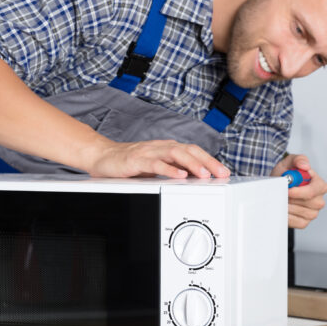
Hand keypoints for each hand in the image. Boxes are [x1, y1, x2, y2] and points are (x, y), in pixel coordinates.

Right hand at [87, 140, 230, 178]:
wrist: (102, 157)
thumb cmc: (129, 163)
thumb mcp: (155, 168)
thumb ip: (172, 170)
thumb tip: (193, 178)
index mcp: (167, 149)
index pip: (194, 151)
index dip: (211, 160)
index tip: (224, 172)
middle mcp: (160, 147)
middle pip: (189, 150)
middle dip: (208, 162)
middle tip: (221, 173)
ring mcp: (148, 152)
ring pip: (175, 153)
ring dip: (192, 164)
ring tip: (204, 174)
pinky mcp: (136, 160)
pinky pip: (154, 163)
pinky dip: (168, 169)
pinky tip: (178, 175)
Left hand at [271, 154, 326, 228]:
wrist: (276, 187)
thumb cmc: (285, 175)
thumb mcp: (289, 162)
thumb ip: (298, 160)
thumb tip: (305, 166)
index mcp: (320, 185)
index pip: (314, 191)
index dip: (299, 191)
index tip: (287, 189)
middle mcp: (319, 200)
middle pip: (307, 203)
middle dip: (291, 198)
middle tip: (281, 192)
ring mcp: (313, 213)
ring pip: (299, 212)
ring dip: (286, 205)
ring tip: (281, 197)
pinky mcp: (304, 222)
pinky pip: (295, 221)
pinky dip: (286, 215)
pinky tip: (283, 207)